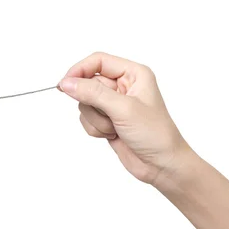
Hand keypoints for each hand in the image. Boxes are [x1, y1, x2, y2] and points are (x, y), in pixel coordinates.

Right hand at [58, 52, 190, 185]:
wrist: (163, 167)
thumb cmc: (156, 135)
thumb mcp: (123, 109)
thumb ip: (93, 93)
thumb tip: (66, 83)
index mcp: (133, 74)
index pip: (98, 61)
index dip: (79, 70)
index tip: (65, 84)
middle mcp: (122, 85)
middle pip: (88, 82)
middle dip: (92, 102)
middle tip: (106, 115)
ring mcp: (113, 103)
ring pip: (84, 102)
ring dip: (95, 118)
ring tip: (114, 128)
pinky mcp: (107, 118)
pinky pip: (86, 117)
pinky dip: (94, 128)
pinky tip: (112, 134)